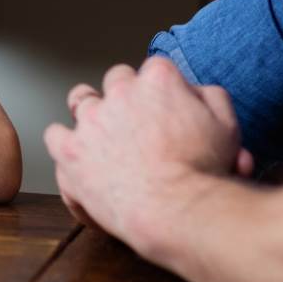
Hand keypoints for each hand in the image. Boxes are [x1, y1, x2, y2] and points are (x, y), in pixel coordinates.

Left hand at [45, 57, 249, 246]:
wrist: (176, 211)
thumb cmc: (204, 172)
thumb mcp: (228, 126)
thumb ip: (210, 97)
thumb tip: (193, 91)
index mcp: (157, 79)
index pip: (154, 70)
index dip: (160, 91)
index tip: (165, 110)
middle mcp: (119, 91)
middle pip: (117, 79)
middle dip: (126, 96)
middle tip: (138, 124)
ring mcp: (90, 120)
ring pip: (81, 100)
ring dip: (92, 113)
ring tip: (104, 136)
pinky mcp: (69, 150)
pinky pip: (55, 135)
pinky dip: (65, 144)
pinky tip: (80, 158)